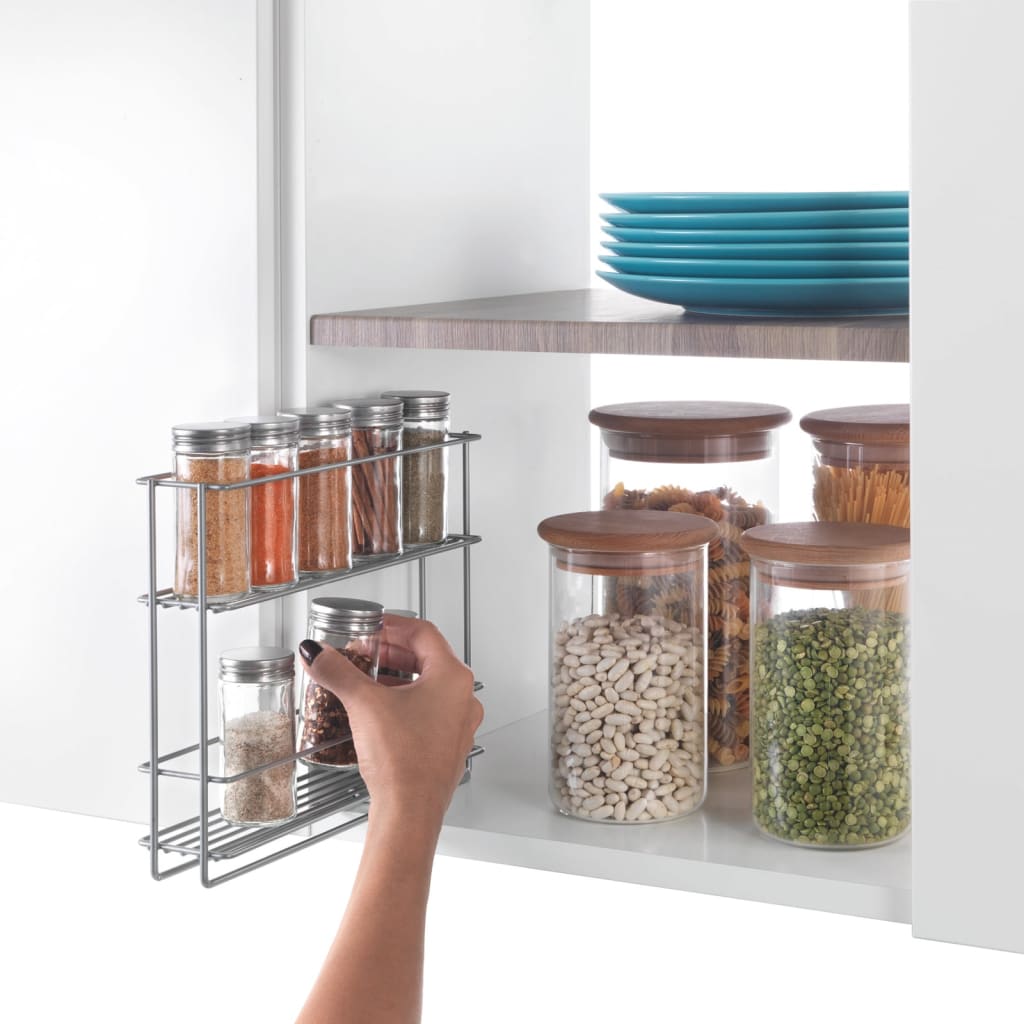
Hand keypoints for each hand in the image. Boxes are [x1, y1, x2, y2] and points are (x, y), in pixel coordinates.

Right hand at [299, 615, 482, 828]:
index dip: (393, 626)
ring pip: (427, 687)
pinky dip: (404, 703)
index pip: (423, 633)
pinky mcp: (447, 747)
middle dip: (391, 653)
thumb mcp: (363, 703)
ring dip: (397, 679)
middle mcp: (463, 698)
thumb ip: (338, 672)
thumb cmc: (403, 761)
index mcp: (453, 677)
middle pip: (427, 658)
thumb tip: (318, 654)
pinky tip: (378, 713)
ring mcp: (458, 724)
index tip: (373, 626)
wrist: (409, 812)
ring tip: (367, 681)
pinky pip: (427, 712)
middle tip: (366, 652)